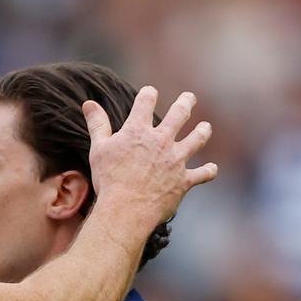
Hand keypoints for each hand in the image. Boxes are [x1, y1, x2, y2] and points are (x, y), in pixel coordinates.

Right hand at [83, 87, 215, 229]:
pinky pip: (203, 174)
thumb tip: (89, 103)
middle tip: (189, 97)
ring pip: (197, 139)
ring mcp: (176, 160)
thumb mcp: (98, 148)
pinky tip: (212, 168)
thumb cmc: (109, 178)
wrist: (126, 208)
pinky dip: (208, 171)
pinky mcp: (184, 180)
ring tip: (205, 126)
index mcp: (138, 131)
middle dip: (185, 103)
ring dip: (202, 131)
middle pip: (179, 114)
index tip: (149, 92)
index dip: (148, 94)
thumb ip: (97, 124)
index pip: (145, 102)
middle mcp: (161, 140)